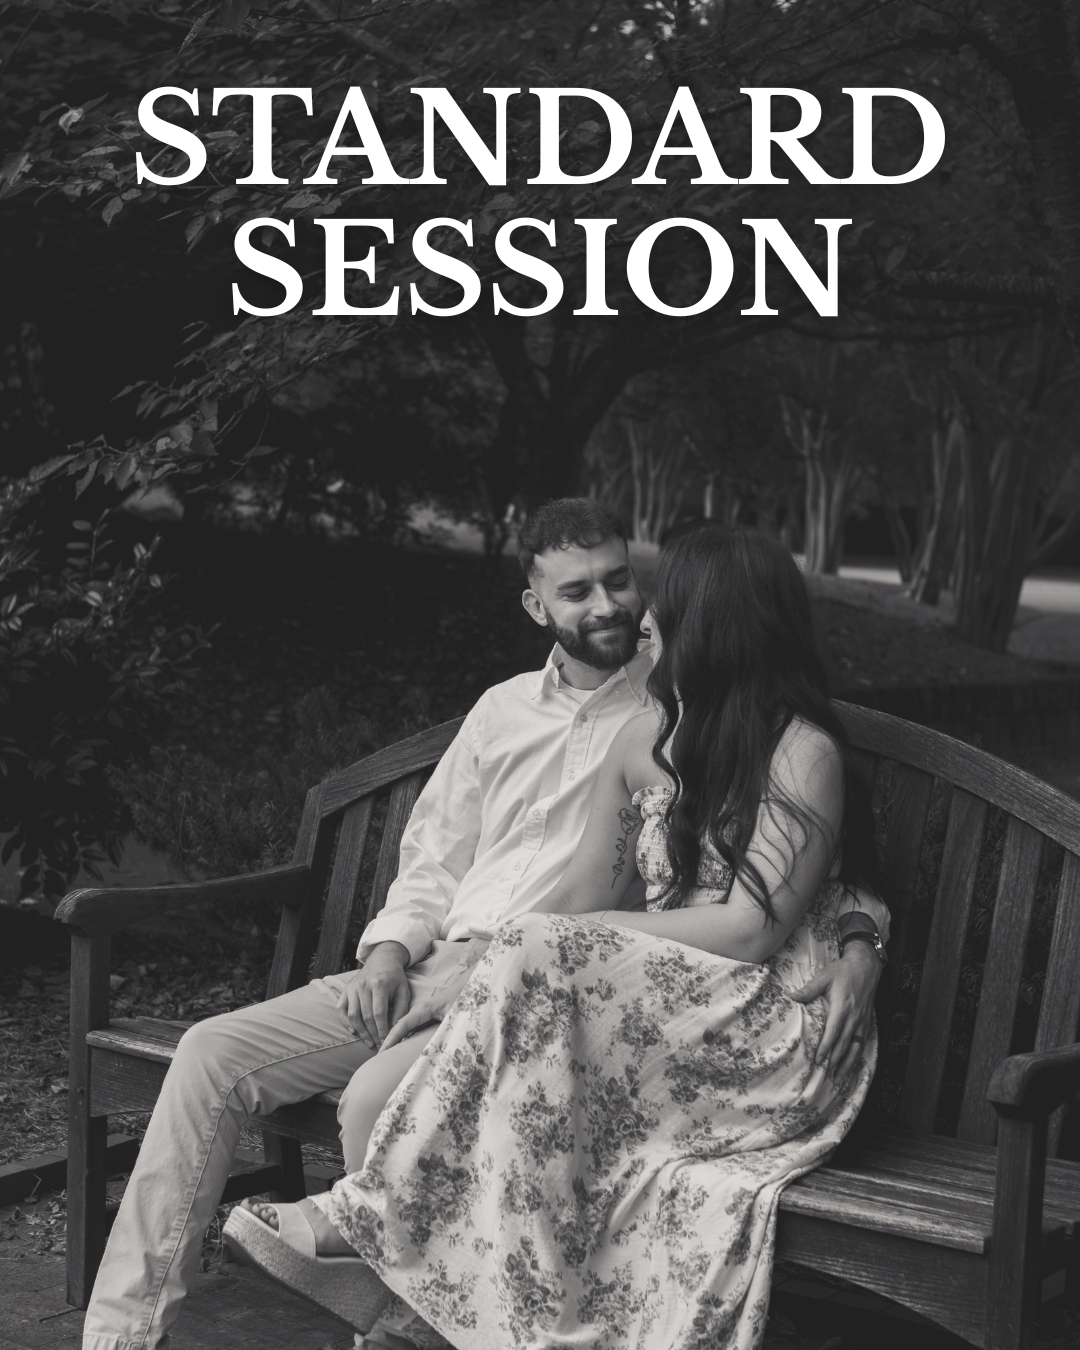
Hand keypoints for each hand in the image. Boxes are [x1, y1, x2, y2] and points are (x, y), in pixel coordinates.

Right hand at [336, 942, 409, 1048]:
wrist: (382, 960)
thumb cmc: (395, 978)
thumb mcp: (403, 991)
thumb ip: (401, 1010)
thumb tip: (396, 1030)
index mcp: (379, 984)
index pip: (379, 1013)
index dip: (382, 1030)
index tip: (386, 1041)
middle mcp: (363, 985)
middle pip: (366, 1016)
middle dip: (373, 1034)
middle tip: (379, 1045)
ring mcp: (352, 987)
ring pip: (353, 1015)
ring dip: (361, 1032)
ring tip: (369, 1042)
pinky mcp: (346, 990)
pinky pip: (341, 1009)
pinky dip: (345, 1022)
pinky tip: (354, 1031)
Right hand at [379, 965, 473, 1051]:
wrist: (469, 983)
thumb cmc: (464, 998)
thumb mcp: (456, 1016)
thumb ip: (446, 1030)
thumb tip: (437, 1049)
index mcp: (423, 1008)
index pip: (402, 1025)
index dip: (391, 1039)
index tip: (381, 1053)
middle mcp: (418, 1009)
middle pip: (398, 1026)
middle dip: (387, 1040)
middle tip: (377, 1058)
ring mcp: (419, 1010)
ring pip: (401, 1026)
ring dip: (391, 1037)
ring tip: (381, 1054)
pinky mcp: (423, 1014)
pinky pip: (407, 1026)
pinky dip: (399, 1035)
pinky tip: (394, 1045)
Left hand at [790, 940, 880, 1078]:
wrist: (865, 966)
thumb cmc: (842, 971)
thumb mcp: (824, 977)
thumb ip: (809, 990)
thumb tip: (791, 998)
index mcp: (842, 1007)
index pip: (833, 1032)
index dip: (826, 1048)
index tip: (818, 1060)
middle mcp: (854, 1017)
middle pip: (844, 1044)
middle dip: (834, 1060)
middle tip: (824, 1073)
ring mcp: (862, 1021)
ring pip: (855, 1047)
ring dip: (847, 1063)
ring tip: (838, 1076)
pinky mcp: (867, 1022)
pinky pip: (862, 1043)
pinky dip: (856, 1055)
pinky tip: (850, 1064)